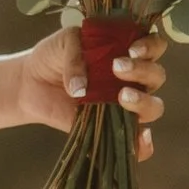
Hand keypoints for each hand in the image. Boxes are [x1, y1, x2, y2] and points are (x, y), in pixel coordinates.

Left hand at [18, 20, 168, 156]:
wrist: (31, 82)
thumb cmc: (54, 57)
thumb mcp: (64, 43)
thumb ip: (76, 56)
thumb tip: (81, 88)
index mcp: (127, 51)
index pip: (155, 47)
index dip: (151, 46)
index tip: (131, 49)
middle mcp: (133, 78)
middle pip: (156, 76)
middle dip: (142, 71)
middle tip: (117, 68)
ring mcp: (124, 105)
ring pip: (153, 107)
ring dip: (143, 101)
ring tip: (120, 96)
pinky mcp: (112, 128)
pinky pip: (136, 142)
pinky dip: (143, 144)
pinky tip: (141, 137)